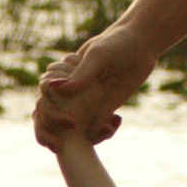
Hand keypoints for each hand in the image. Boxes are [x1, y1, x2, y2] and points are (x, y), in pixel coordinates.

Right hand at [35, 25, 152, 148]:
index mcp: (61, 78)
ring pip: (70, 131)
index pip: (43, 101)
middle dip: (52, 134)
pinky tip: (115, 121)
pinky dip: (102, 133)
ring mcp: (85, 104)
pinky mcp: (103, 111)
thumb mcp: (98, 57)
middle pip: (49, 119)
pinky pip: (95, 130)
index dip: (48, 116)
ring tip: (102, 133)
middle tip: (64, 143)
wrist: (142, 46)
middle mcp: (69, 93)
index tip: (69, 123)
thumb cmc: (116, 44)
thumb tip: (54, 90)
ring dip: (78, 140)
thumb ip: (79, 75)